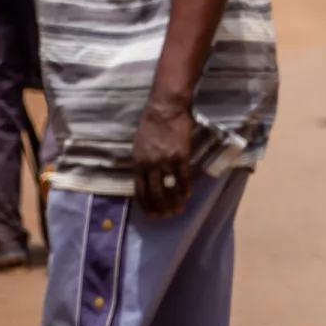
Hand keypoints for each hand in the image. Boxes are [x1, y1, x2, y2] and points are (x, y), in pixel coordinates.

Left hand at [131, 99, 194, 216]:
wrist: (165, 109)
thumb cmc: (151, 125)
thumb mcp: (138, 145)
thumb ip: (141, 162)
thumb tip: (144, 175)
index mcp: (138, 163)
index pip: (140, 190)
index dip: (146, 204)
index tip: (151, 214)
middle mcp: (150, 165)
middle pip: (154, 193)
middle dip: (160, 207)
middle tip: (166, 215)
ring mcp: (165, 161)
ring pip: (169, 188)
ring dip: (174, 201)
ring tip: (178, 209)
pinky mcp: (180, 156)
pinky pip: (183, 177)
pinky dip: (185, 188)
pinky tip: (187, 195)